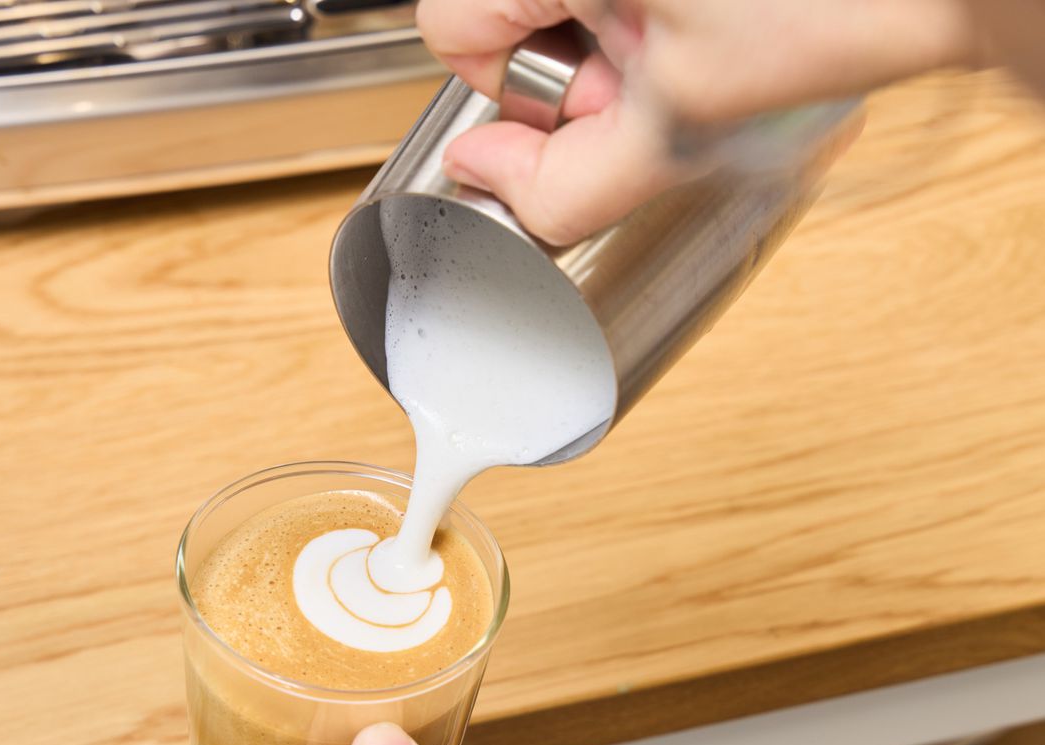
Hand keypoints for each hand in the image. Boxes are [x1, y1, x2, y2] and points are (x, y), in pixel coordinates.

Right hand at [416, 0, 976, 243]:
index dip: (507, 89)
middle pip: (505, 5)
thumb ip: (559, 185)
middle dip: (568, 58)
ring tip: (693, 35)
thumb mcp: (677, 131)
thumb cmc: (838, 5)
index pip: (449, 25)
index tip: (577, 107)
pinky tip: (707, 9)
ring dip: (608, 30)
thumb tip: (488, 183)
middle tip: (654, 73)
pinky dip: (643, 7)